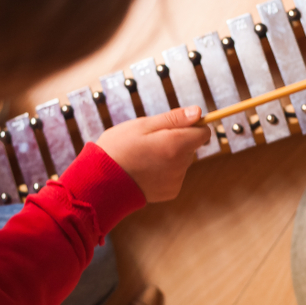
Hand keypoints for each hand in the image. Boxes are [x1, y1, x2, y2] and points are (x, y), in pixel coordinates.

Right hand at [96, 106, 212, 201]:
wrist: (102, 181)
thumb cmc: (119, 147)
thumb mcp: (143, 125)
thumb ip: (174, 118)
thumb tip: (198, 112)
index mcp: (176, 145)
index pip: (204, 132)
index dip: (193, 125)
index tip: (177, 124)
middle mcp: (181, 165)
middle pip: (191, 146)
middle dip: (177, 140)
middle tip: (150, 140)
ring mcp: (177, 180)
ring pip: (182, 161)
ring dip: (170, 156)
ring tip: (144, 156)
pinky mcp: (171, 192)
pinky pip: (175, 175)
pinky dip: (165, 171)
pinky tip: (146, 170)